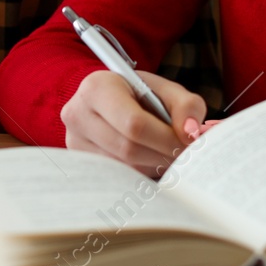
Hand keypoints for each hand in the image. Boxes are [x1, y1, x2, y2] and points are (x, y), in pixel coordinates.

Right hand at [60, 70, 207, 177]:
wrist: (109, 100)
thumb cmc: (139, 95)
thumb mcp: (165, 90)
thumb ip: (186, 106)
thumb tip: (190, 134)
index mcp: (97, 88)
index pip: (134, 124)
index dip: (166, 138)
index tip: (189, 145)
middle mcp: (77, 114)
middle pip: (128, 149)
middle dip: (162, 155)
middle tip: (184, 156)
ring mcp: (74, 141)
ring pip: (124, 167)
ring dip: (153, 166)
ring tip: (166, 154)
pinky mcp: (79, 162)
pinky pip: (117, 177)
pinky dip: (140, 173)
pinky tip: (150, 161)